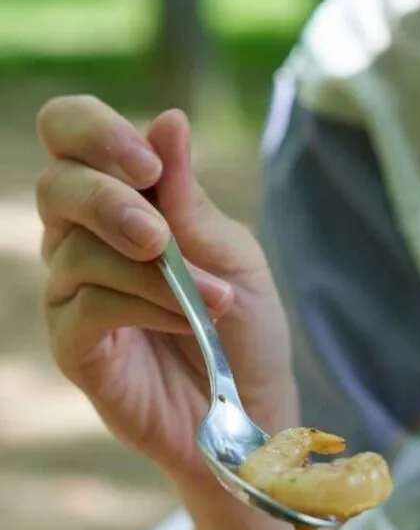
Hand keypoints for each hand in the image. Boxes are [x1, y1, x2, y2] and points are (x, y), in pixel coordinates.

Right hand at [36, 94, 294, 490]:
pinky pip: (87, 308)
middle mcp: (82, 239)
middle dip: (108, 201)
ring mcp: (72, 294)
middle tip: (160, 236)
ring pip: (77, 252)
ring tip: (213, 300)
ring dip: (152, 273)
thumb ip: (191, 199)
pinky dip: (142, 307)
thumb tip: (168, 120)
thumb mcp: (233, 257)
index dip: (94, 132)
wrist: (252, 409)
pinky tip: (188, 322)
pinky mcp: (74, 346)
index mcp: (120, 200)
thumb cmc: (244, 328)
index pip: (70, 134)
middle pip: (57, 185)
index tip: (147, 164)